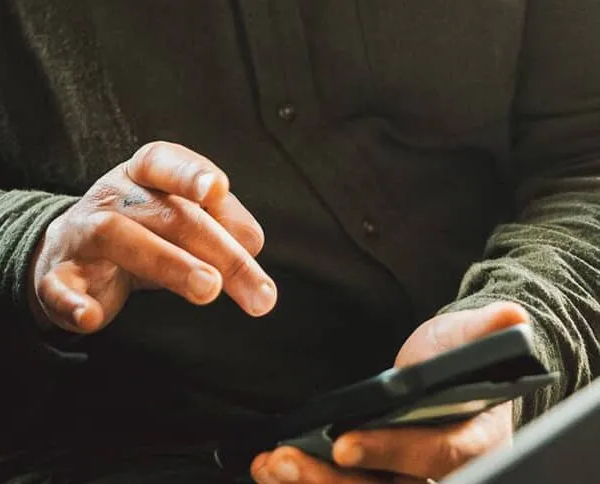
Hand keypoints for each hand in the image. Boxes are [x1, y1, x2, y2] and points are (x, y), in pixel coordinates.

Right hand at [29, 140, 276, 333]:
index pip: (164, 162)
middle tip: (256, 288)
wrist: (68, 251)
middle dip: (213, 247)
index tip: (218, 189)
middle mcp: (112, 196)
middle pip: (164, 213)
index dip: (190, 172)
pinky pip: (57, 288)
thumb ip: (220, 223)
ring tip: (209, 289)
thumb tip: (251, 242)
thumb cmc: (143, 229)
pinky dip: (71, 303)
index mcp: (142, 174)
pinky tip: (92, 318)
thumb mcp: (180, 216)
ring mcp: (82, 235)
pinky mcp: (56, 278)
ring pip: (116, 238)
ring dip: (166, 262)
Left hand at [251, 301, 528, 483]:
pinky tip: (271, 467)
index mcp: (474, 443)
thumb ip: (487, 330)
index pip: (434, 454)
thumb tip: (513, 318)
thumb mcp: (471, 336)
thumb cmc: (462, 358)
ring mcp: (406, 483)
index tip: (345, 441)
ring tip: (271, 464)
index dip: (391, 450)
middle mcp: (441, 475)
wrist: (453, 376)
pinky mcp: (379, 482)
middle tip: (285, 460)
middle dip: (331, 483)